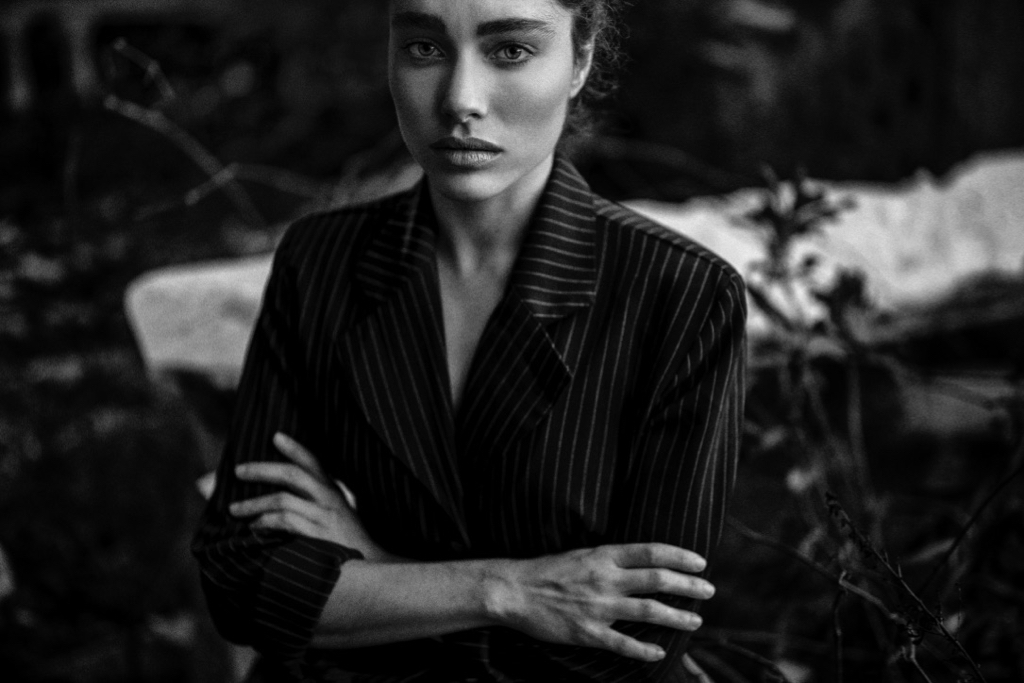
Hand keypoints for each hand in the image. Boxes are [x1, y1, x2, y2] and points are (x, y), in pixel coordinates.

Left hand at [229, 433, 391, 560]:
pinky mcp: (318, 535)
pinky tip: (254, 528)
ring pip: (283, 499)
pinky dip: (265, 522)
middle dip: (261, 470)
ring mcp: (324, 516)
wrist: (369, 569)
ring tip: (234, 509)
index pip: (313, 462)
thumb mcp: (336, 515)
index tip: (275, 436)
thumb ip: (314, 503)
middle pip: (293, 474)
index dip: (295, 448)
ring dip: (254, 503)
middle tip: (238, 471)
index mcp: (333, 491)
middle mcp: (329, 499)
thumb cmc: (346, 543)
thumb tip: (278, 498)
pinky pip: (286, 522)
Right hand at [489, 543, 713, 662]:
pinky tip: (659, 652)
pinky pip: (623, 643)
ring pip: (648, 611)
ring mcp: (598, 606)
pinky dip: (644, 649)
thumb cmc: (547, 570)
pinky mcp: (588, 632)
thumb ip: (611, 559)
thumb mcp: (582, 554)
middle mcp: (605, 579)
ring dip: (677, 617)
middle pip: (657, 580)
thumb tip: (642, 562)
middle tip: (709, 590)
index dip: (680, 556)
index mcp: (604, 556)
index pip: (651, 552)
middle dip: (688, 585)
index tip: (701, 562)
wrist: (514, 591)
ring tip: (695, 620)